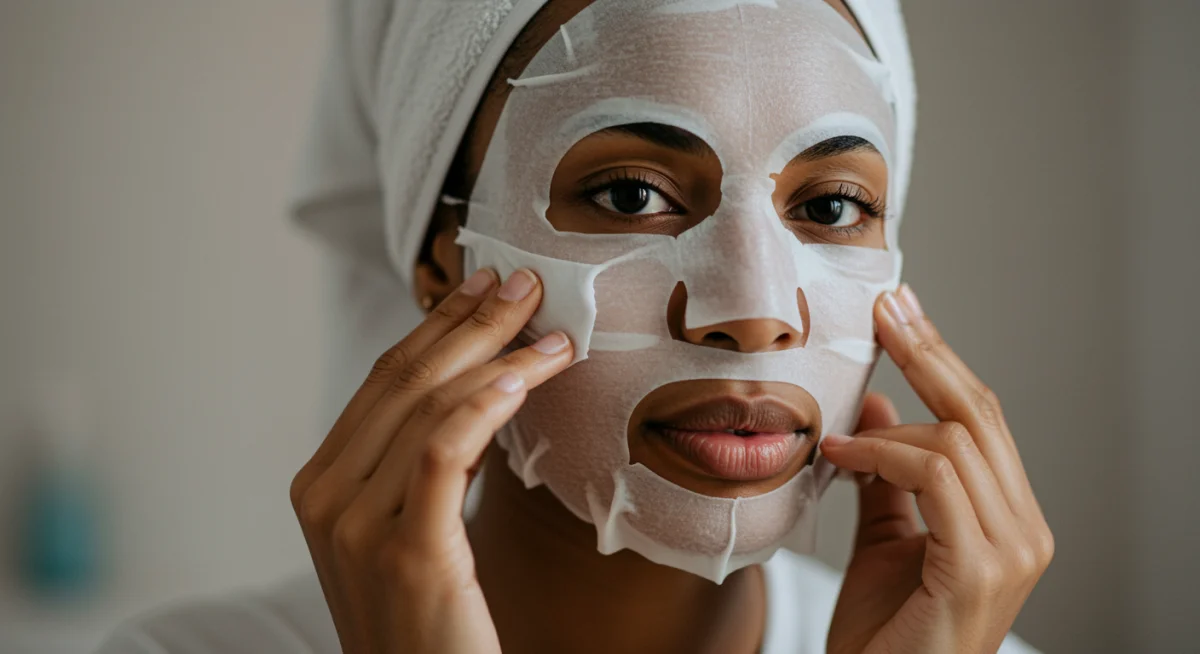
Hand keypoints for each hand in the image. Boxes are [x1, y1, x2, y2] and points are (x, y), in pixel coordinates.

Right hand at [289, 268, 573, 653]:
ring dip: (497, 357)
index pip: (384, 381)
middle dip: (470, 322)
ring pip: (429, 408)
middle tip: (524, 282)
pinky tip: (524, 377)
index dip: (436, 325)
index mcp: (320, 484)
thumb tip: (477, 392)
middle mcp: (326, 498)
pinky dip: (484, 406)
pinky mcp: (406, 552)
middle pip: (405, 382)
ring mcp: (357, 526)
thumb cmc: (427, 620)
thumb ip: (424, 465)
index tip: (483, 285)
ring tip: (549, 330)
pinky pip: (445, 454)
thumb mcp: (410, 530)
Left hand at [822, 285, 1053, 653]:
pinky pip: (935, 476)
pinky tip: (842, 455)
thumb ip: (886, 474)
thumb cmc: (882, 632)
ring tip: (835, 436)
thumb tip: (875, 404)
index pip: (980, 418)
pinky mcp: (979, 568)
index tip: (901, 310)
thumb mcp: (883, 537)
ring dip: (888, 424)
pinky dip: (884, 454)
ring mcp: (1011, 550)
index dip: (940, 358)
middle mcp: (1024, 529)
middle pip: (978, 413)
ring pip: (956, 439)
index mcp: (1008, 517)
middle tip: (885, 309)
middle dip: (926, 353)